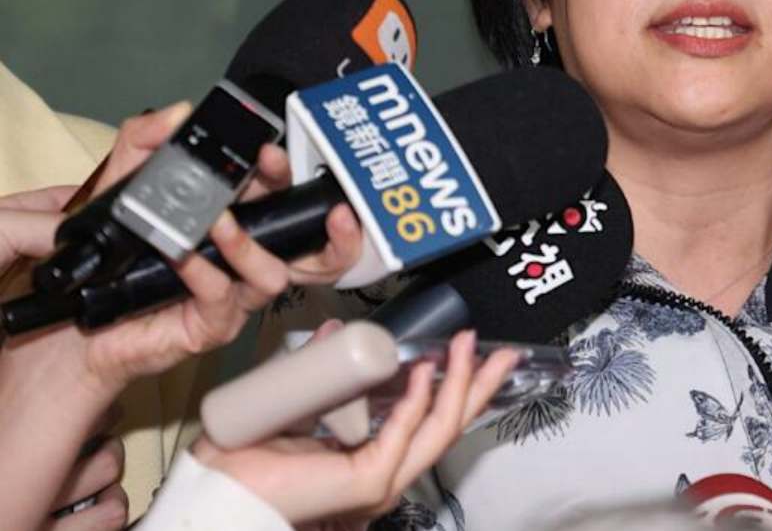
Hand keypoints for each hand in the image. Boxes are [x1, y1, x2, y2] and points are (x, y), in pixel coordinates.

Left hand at [0, 102, 365, 530]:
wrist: (77, 312)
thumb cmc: (112, 252)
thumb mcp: (121, 182)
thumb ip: (143, 141)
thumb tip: (178, 113)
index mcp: (234, 221)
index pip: (277, 194)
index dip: (282, 171)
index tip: (267, 149)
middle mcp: (242, 258)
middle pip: (301, 238)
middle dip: (302, 208)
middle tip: (271, 174)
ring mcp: (232, 294)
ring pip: (273, 275)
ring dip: (249, 245)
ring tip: (219, 222)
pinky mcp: (210, 326)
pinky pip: (223, 300)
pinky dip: (204, 274)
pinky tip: (181, 256)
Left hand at [191, 328, 519, 526]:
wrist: (218, 490)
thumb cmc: (248, 460)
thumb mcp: (299, 401)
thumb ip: (320, 371)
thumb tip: (335, 331)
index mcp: (373, 458)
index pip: (429, 421)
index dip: (456, 385)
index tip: (467, 349)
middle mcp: (385, 473)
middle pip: (448, 425)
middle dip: (479, 384)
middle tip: (504, 351)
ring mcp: (380, 482)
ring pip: (437, 429)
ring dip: (460, 383)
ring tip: (472, 346)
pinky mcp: (367, 483)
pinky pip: (403, 435)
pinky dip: (419, 401)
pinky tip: (427, 371)